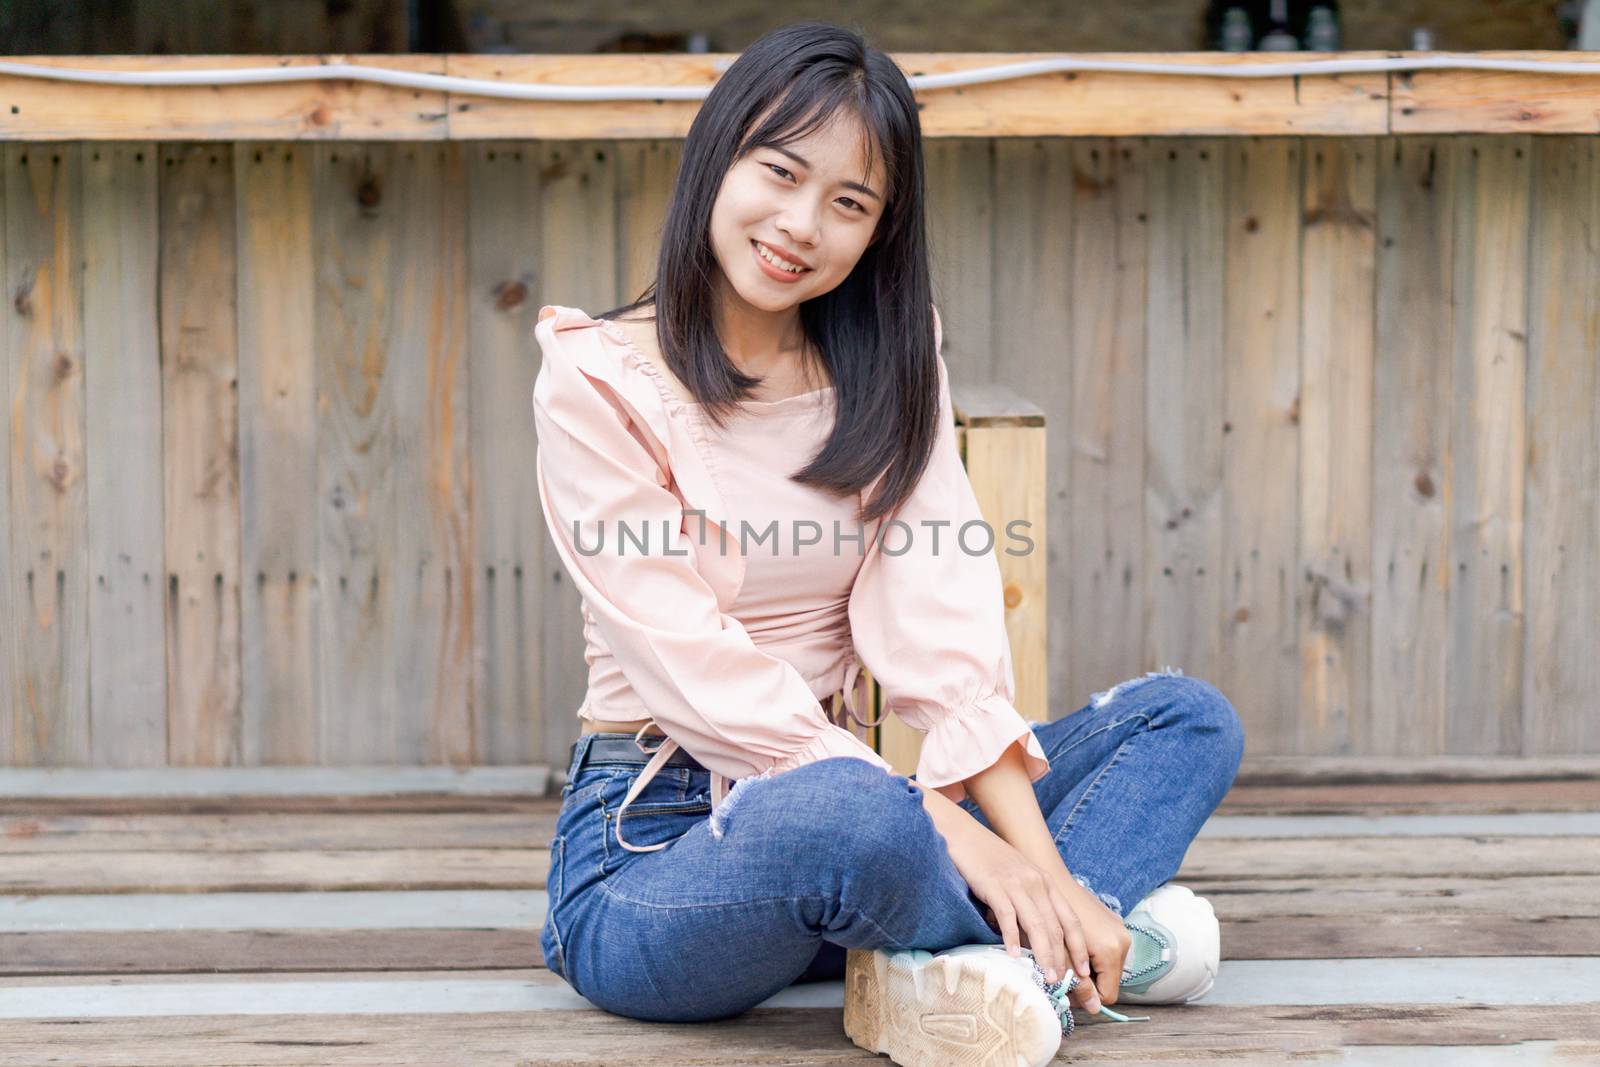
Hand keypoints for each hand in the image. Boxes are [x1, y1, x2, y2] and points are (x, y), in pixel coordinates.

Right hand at [942, 822, 1090, 996]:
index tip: (1084, 971)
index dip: (1079, 946)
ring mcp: (1016, 884)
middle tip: (1063, 984)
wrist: (964, 834)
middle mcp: (1036, 883)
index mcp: (1045, 882)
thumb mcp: (1018, 876)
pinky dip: (1011, 938)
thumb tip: (1033, 936)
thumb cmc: (989, 859)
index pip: (1070, 919)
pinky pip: (1007, 916)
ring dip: (1044, 954)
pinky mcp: (994, 886)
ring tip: (1046, 977)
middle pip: (1056, 926)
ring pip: (1037, 925)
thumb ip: (1030, 900)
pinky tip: (1013, 956)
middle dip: (1063, 958)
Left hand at [1045, 870, 1131, 1007]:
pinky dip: (1092, 954)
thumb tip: (1093, 1009)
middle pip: (1109, 980)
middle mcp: (1123, 940)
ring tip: (1065, 957)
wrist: (1051, 879)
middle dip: (1086, 982)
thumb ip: (1077, 982)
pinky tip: (1073, 945)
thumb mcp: (1062, 955)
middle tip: (1062, 973)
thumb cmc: (1050, 917)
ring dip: (1088, 968)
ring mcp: (1120, 930)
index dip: (1086, 996)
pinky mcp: (1114, 923)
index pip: (1108, 994)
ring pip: (1107, 966)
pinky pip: (1107, 950)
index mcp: (1112, 949)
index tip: (1065, 988)